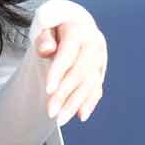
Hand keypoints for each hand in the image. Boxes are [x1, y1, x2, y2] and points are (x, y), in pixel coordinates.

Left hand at [32, 2, 107, 126]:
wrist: (75, 24)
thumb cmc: (55, 27)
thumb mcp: (45, 27)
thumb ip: (43, 37)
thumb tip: (47, 50)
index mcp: (78, 30)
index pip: (68, 53)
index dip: (59, 72)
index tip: (48, 89)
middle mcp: (93, 44)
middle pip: (80, 73)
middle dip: (65, 94)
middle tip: (50, 112)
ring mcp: (99, 58)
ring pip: (89, 84)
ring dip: (75, 103)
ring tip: (60, 119)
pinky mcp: (100, 70)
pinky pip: (97, 88)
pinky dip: (89, 103)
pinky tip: (81, 116)